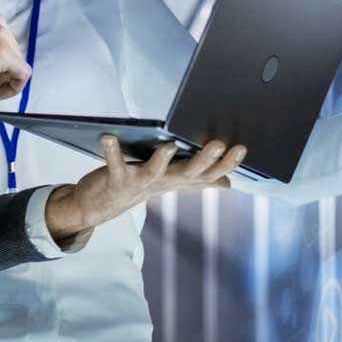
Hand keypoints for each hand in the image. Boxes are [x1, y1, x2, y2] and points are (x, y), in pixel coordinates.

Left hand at [44, 136, 247, 242]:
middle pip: (188, 173)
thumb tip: (227, 182)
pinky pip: (114, 163)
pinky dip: (111, 150)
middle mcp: (162, 182)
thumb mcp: (171, 182)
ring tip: (169, 144)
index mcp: (177, 179)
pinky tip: (108, 136)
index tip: (241, 148)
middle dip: (204, 160)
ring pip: (154, 172)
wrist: (100, 206)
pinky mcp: (116, 178)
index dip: (226, 163)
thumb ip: (199, 180)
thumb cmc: (138, 186)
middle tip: (218, 144)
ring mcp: (139, 182)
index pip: (208, 174)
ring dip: (162, 159)